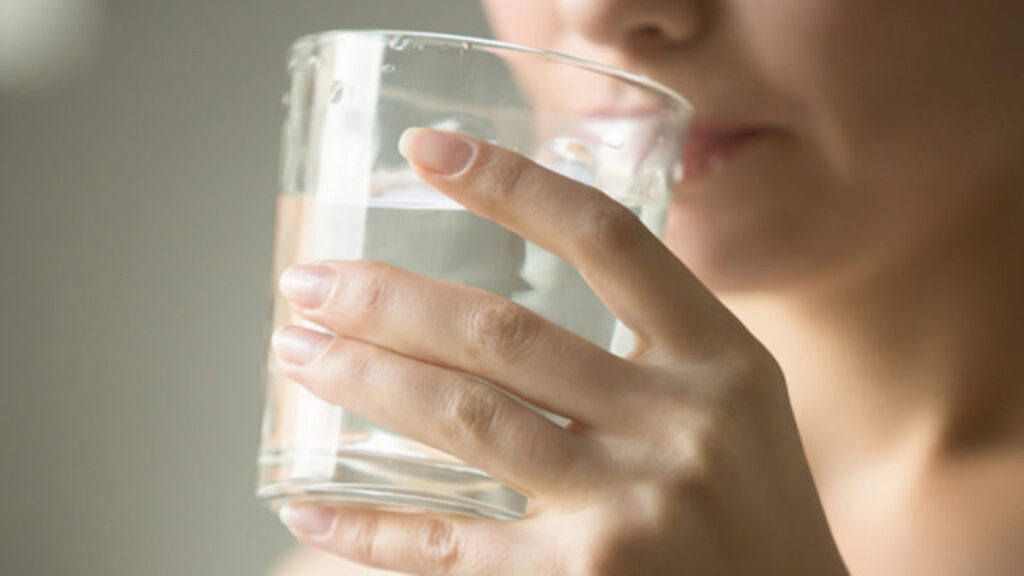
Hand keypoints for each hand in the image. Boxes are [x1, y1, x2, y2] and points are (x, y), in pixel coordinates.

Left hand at [270, 128, 848, 575]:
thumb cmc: (753, 508)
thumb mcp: (736, 403)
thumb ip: (655, 341)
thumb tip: (519, 294)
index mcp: (721, 358)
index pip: (606, 237)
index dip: (510, 185)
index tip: (425, 150)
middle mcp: (679, 424)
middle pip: (504, 332)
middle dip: (387, 300)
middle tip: (307, 282)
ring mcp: (630, 510)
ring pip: (466, 420)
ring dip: (365, 379)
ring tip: (298, 353)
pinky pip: (450, 547)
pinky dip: (372, 526)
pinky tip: (311, 504)